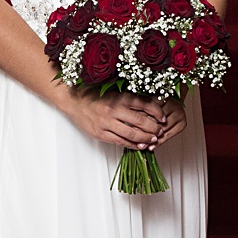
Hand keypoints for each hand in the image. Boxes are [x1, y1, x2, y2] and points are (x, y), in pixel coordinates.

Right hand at [53, 86, 185, 150]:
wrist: (73, 101)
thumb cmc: (95, 94)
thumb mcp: (114, 91)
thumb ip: (130, 98)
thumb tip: (152, 104)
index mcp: (119, 96)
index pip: (145, 104)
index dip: (157, 112)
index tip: (163, 117)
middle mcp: (114, 109)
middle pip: (141, 121)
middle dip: (154, 128)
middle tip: (161, 131)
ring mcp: (106, 123)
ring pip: (132, 134)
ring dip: (146, 139)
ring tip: (154, 140)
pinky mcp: (101, 133)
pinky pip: (121, 141)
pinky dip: (133, 145)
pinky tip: (140, 145)